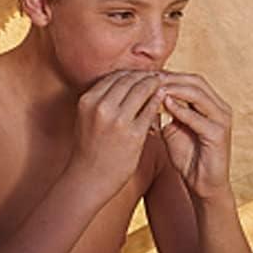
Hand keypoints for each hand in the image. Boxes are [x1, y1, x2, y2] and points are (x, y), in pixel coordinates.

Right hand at [72, 69, 166, 197]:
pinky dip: (158, 100)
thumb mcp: (88, 117)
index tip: (142, 75)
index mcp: (88, 100)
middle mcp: (101, 107)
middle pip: (129, 79)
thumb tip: (124, 81)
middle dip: (145, 76)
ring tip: (163, 84)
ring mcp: (118, 120)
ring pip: (142, 90)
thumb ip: (102, 99)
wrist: (90, 178)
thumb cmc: (91, 147)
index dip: (131, 73)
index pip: (114, 76)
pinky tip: (163, 99)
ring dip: (154, 84)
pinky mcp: (134, 134)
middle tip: (157, 76)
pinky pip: (151, 109)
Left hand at [154, 71, 233, 200]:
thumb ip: (166, 112)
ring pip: (198, 94)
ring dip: (174, 89)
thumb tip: (147, 94)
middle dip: (171, 78)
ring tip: (154, 88)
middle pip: (196, 81)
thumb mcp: (173, 129)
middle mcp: (220, 107)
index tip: (145, 76)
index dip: (168, 75)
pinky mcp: (219, 134)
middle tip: (148, 78)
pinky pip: (198, 117)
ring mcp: (222, 119)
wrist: (204, 185)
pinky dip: (180, 109)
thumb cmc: (188, 158)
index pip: (190, 80)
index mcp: (211, 104)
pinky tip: (164, 105)